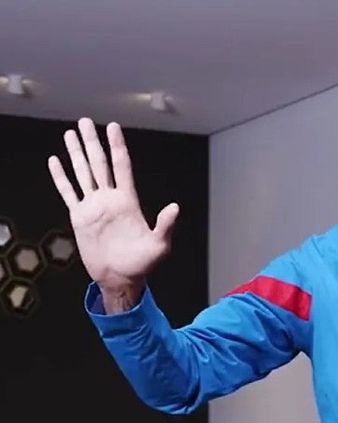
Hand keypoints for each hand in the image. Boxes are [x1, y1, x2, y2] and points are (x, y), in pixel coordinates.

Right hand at [48, 118, 178, 308]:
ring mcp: (94, 206)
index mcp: (129, 201)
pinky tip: (55, 161)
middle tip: (84, 121)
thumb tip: (174, 207)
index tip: (112, 126)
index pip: (121, 166)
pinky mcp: (80, 217)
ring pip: (82, 173)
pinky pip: (68, 192)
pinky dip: (61, 177)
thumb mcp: (160, 245)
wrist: (121, 278)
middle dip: (92, 142)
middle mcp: (110, 199)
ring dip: (75, 153)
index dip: (117, 146)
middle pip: (99, 163)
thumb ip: (165, 225)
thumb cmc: (143, 263)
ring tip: (69, 133)